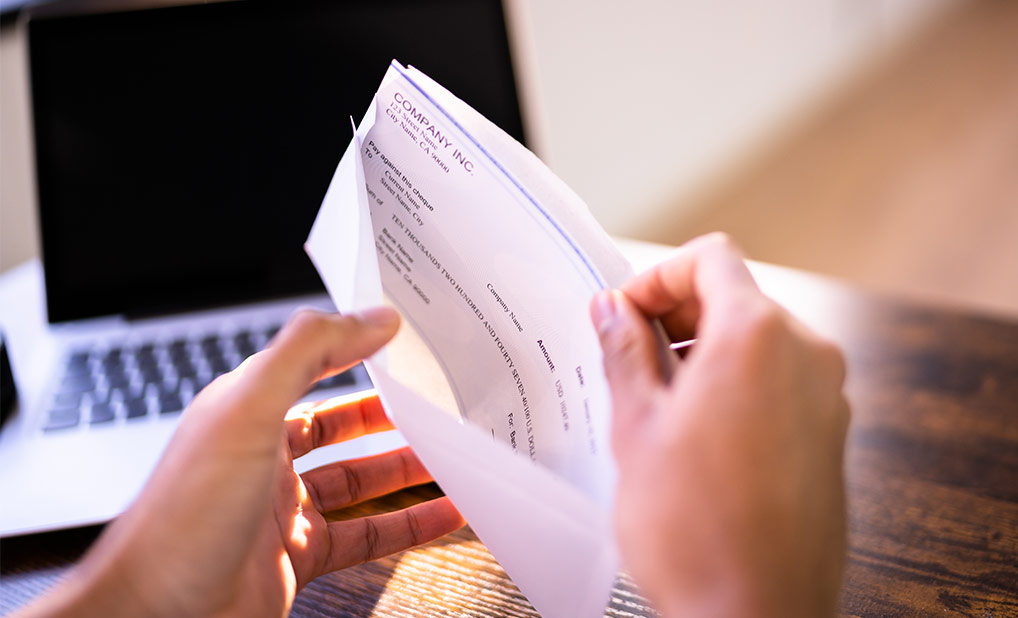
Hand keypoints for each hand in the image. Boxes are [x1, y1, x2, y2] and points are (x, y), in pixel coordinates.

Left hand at [26, 308, 463, 617]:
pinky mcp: (297, 558)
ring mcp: (281, 510)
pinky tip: (439, 518)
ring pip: (356, 482)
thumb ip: (308, 352)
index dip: (353, 347)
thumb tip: (370, 317)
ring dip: (404, 469)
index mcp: (245, 411)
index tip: (400, 337)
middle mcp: (262, 457)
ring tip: (451, 457)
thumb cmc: (183, 519)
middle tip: (430, 403)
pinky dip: (407, 526)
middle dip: (387, 414)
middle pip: (338, 426)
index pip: (308, 365)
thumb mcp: (249, 409)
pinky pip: (364, 534)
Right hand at [590, 234, 848, 617]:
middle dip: (676, 315)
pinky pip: (778, 381)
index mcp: (757, 337)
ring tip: (654, 401)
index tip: (623, 313)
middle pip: (736, 296)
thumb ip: (624, 353)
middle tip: (626, 354)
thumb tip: (610, 310)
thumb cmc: (694, 531)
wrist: (755, 616)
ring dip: (703, 352)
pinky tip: (694, 431)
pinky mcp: (830, 434)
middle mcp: (805, 354)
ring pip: (757, 340)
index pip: (709, 258)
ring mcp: (826, 396)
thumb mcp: (637, 428)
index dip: (657, 277)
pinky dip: (734, 383)